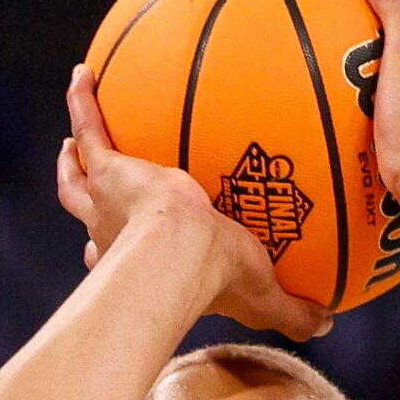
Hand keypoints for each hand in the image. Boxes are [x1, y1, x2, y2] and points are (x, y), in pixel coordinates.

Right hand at [56, 66, 325, 341]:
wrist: (181, 252)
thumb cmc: (217, 278)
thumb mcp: (265, 295)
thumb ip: (294, 310)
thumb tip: (328, 325)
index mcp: (142, 263)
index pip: (117, 258)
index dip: (106, 255)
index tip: (98, 249)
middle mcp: (114, 235)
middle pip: (89, 218)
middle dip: (85, 201)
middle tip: (84, 182)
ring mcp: (106, 202)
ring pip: (76, 179)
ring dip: (71, 158)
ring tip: (71, 138)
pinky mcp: (109, 170)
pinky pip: (91, 127)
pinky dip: (83, 102)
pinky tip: (84, 74)